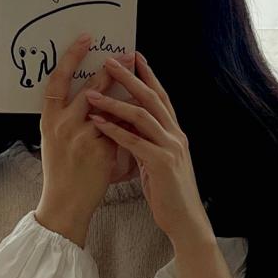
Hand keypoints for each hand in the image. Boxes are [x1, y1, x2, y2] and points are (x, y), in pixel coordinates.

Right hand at [33, 37, 128, 246]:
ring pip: (109, 108)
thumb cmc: (61, 172)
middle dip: (112, 70)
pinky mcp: (100, 151)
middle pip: (89, 88)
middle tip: (128, 54)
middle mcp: (62, 125)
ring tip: (140, 76)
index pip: (57, 80)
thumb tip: (90, 96)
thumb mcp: (56, 140)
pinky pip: (120, 129)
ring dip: (127, 92)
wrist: (65, 205)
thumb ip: (70, 119)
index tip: (85, 40)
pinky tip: (144, 111)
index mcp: (48, 120)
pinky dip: (131, 121)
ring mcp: (81, 138)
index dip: (71, 58)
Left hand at [86, 55, 236, 277]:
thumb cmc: (169, 194)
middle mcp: (176, 135)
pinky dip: (114, 130)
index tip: (134, 57)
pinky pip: (134, 141)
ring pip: (141, 116)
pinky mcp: (161, 164)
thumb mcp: (158, 162)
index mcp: (176, 133)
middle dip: (130, 78)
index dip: (149, 76)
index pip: (161, 97)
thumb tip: (131, 129)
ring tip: (92, 90)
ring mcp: (170, 148)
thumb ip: (147, 143)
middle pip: (152, 98)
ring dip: (115, 101)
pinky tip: (97, 121)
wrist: (185, 220)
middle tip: (110, 60)